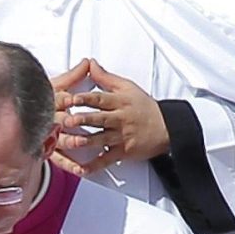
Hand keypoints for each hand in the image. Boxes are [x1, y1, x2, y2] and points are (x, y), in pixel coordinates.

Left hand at [51, 59, 169, 173]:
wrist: (166, 127)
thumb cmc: (145, 107)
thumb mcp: (128, 87)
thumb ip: (106, 77)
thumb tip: (91, 64)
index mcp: (120, 102)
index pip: (100, 99)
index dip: (86, 98)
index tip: (72, 98)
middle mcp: (120, 119)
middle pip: (100, 118)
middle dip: (83, 119)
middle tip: (68, 120)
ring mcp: (121, 136)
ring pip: (102, 138)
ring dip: (87, 141)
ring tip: (73, 142)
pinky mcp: (124, 151)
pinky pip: (107, 159)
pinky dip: (95, 166)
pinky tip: (82, 169)